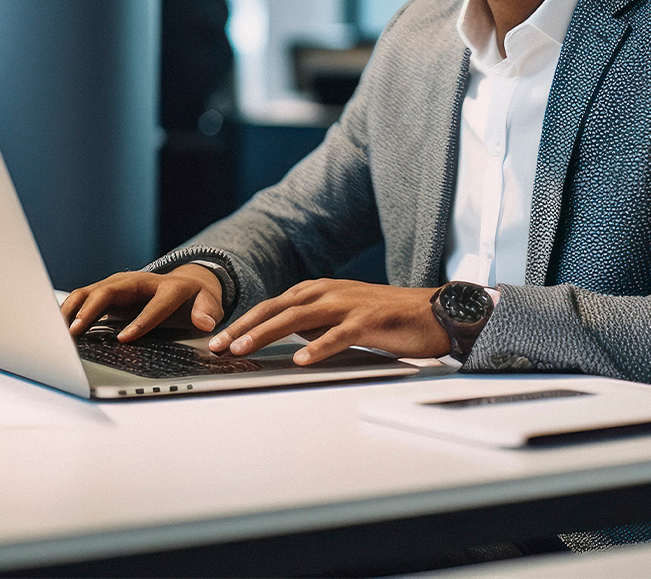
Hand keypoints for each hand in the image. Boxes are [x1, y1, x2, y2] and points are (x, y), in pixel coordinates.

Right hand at [61, 264, 223, 341]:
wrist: (183, 282)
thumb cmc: (195, 298)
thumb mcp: (209, 303)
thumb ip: (208, 311)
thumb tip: (205, 323)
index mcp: (168, 288)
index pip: (155, 304)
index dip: (141, 322)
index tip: (125, 339)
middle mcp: (138, 281)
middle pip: (110, 290)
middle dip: (91, 310)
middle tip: (76, 331)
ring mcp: (119, 284)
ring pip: (90, 292)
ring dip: (72, 310)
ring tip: (58, 331)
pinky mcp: (106, 292)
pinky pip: (83, 299)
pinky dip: (68, 311)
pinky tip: (55, 326)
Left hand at [207, 279, 449, 364]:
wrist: (432, 312)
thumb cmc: (387, 318)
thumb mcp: (341, 317)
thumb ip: (314, 324)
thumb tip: (285, 338)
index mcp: (319, 291)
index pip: (272, 306)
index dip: (244, 322)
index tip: (219, 340)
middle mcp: (329, 292)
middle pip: (277, 308)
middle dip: (244, 327)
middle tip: (218, 346)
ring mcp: (348, 305)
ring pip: (299, 317)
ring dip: (268, 333)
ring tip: (244, 349)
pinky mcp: (369, 321)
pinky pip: (339, 334)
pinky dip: (318, 347)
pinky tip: (301, 360)